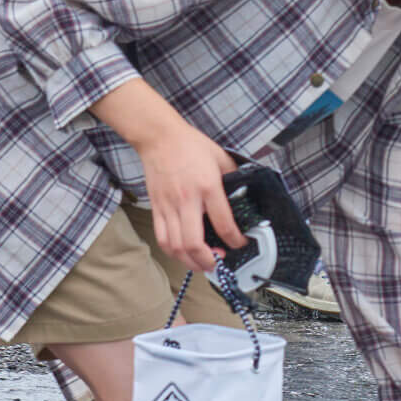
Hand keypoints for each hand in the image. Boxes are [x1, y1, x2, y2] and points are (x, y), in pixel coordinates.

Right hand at [131, 109, 243, 275]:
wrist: (159, 137)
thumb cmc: (190, 145)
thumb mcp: (221, 157)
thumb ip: (234, 177)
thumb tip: (244, 194)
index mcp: (207, 187)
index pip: (224, 223)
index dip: (235, 240)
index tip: (240, 243)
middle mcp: (187, 200)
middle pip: (194, 243)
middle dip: (208, 260)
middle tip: (219, 262)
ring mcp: (168, 206)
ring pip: (176, 246)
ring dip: (190, 262)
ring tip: (202, 264)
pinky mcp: (156, 208)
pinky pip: (162, 238)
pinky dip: (173, 252)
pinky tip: (183, 254)